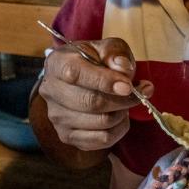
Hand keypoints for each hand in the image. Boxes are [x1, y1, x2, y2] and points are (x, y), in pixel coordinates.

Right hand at [37, 37, 149, 151]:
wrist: (78, 79)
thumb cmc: (93, 61)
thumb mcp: (105, 47)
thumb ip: (115, 53)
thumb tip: (123, 69)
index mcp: (56, 63)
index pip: (76, 74)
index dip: (104, 82)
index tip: (128, 86)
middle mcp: (50, 91)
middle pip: (90, 103)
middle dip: (122, 100)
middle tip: (138, 93)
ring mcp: (57, 117)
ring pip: (100, 123)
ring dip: (121, 114)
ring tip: (125, 103)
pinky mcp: (67, 136)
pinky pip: (102, 140)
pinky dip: (119, 130)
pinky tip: (119, 117)